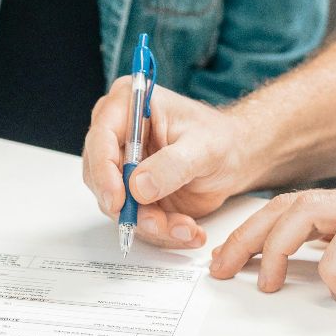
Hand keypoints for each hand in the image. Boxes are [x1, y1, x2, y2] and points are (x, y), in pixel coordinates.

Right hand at [81, 79, 254, 249]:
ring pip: (117, 204)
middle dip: (129, 206)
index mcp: (130, 104)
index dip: (104, 171)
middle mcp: (119, 135)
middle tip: (157, 222)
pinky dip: (160, 230)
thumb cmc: (221, 139)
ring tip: (184, 227)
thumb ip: (173, 164)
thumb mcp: (204, 147)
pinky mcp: (133, 192)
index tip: (118, 199)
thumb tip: (138, 186)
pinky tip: (186, 230)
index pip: (101, 137)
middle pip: (100, 176)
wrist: (235, 158)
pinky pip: (134, 218)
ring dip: (149, 223)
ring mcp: (124, 166)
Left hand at [208, 175, 335, 300]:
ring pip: (308, 214)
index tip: (228, 254)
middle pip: (288, 206)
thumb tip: (323, 264)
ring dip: (277, 249)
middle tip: (222, 268)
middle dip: (246, 237)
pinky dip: (333, 267)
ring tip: (266, 282)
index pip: (291, 204)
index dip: (253, 227)